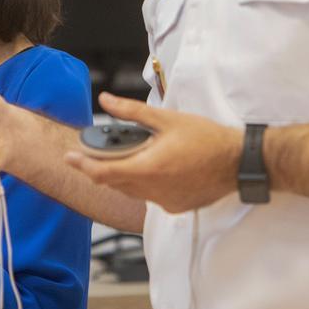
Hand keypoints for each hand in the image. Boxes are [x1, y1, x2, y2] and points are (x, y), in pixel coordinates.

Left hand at [64, 93, 242, 213]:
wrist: (237, 162)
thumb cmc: (206, 138)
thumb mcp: (167, 119)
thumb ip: (132, 113)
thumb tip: (106, 101)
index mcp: (148, 168)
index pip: (103, 173)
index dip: (82, 165)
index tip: (70, 157)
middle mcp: (153, 191)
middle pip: (115, 183)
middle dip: (102, 168)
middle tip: (96, 153)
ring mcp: (164, 203)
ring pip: (132, 191)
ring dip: (124, 176)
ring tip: (129, 157)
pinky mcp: (176, 208)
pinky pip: (151, 197)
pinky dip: (145, 184)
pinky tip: (156, 169)